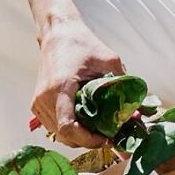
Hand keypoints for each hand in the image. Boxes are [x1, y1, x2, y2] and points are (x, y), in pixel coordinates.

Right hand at [31, 17, 125, 148]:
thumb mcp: (109, 59)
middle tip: (108, 135)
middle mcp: (45, 98)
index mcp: (61, 87)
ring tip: (98, 129)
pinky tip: (84, 121)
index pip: (68, 127)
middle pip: (64, 136)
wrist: (58, 33)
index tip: (106, 138)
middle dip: (87, 140)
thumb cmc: (81, 44)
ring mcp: (38, 103)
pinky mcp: (37, 104)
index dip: (88, 139)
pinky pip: (53, 127)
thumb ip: (122, 83)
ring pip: (58, 134)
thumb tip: (137, 108)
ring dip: (79, 136)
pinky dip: (69, 129)